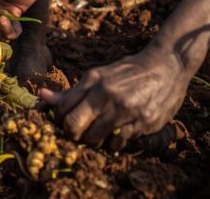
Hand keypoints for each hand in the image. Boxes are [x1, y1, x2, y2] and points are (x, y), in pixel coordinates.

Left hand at [39, 46, 189, 147]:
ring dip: (93, 141)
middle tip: (79, 134)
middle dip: (73, 135)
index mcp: (93, 80)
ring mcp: (125, 109)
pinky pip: (118, 143)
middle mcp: (107, 94)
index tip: (67, 123)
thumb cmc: (128, 72)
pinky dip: (113, 144)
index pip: (63, 108)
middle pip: (74, 125)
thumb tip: (42, 96)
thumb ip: (72, 91)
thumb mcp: (99, 76)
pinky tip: (116, 135)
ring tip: (99, 135)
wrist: (167, 66)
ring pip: (94, 138)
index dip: (61, 121)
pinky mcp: (142, 121)